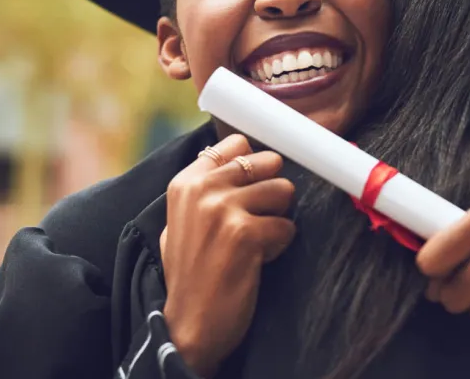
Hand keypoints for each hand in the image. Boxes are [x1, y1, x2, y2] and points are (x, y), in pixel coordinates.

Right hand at [159, 134, 295, 377]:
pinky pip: (287, 226)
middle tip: (258, 219)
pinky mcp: (246, 234)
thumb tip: (239, 161)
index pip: (235, 144)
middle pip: (266, 162)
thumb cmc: (190, 276)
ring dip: (278, 218)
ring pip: (283, 191)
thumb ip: (204, 190)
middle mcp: (202, 190)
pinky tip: (258, 262)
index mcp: (185, 183)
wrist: (189, 325)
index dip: (254, 165)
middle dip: (271, 190)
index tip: (253, 187)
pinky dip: (279, 245)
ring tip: (257, 242)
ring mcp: (223, 209)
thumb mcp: (181, 222)